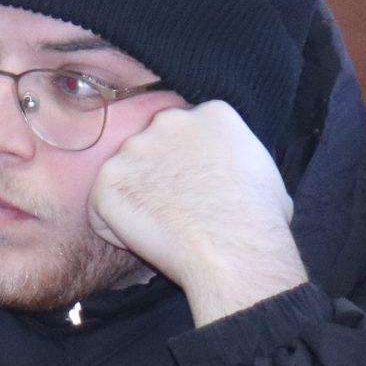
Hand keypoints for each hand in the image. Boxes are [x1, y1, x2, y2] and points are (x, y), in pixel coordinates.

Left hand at [88, 102, 302, 325]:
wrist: (234, 251)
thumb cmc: (259, 221)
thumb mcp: (263, 171)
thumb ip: (235, 155)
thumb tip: (230, 163)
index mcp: (212, 114)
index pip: (186, 130)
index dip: (189, 160)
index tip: (197, 184)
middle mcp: (168, 121)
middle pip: (152, 145)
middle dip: (157, 172)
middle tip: (176, 205)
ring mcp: (133, 149)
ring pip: (125, 174)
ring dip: (136, 198)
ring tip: (165, 225)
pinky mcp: (109, 180)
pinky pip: (102, 206)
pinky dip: (115, 226)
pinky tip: (146, 237)